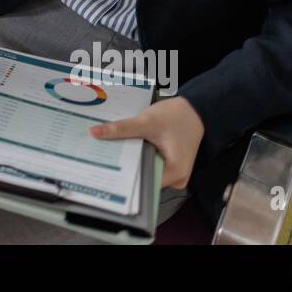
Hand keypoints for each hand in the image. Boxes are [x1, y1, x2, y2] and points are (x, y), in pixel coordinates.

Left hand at [89, 96, 204, 188]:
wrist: (195, 109)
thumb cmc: (177, 116)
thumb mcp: (147, 122)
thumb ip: (122, 129)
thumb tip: (95, 133)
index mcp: (175, 173)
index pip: (142, 182)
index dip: (122, 174)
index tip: (101, 167)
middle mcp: (176, 179)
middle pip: (143, 178)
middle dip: (123, 167)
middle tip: (99, 157)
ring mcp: (172, 174)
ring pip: (145, 171)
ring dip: (130, 161)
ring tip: (107, 152)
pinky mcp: (169, 166)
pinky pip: (149, 165)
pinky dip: (138, 157)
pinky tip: (124, 149)